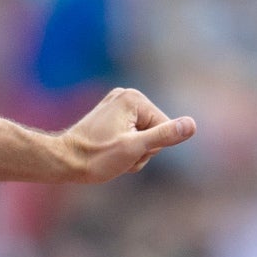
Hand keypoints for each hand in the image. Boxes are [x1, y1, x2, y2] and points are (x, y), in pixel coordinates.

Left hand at [60, 87, 195, 182]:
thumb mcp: (135, 148)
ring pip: (144, 135)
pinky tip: (110, 151)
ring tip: (113, 155)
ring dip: (133, 152)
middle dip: (141, 150)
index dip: (149, 148)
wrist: (64, 161)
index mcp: (134, 98)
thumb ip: (165, 136)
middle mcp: (126, 95)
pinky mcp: (111, 114)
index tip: (125, 151)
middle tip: (118, 155)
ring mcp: (117, 104)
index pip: (164, 129)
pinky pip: (131, 134)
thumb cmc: (96, 157)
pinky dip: (125, 147)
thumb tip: (192, 125)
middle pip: (154, 131)